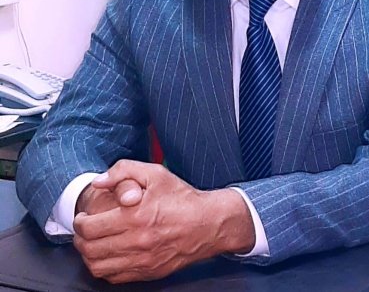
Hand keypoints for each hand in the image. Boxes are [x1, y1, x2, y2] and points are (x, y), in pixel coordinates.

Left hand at [73, 160, 254, 283]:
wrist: (208, 223)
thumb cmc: (182, 198)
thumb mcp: (155, 173)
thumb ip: (123, 171)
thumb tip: (99, 182)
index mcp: (135, 216)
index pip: (89, 227)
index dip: (79, 222)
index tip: (83, 217)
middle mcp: (136, 241)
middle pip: (89, 249)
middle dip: (80, 239)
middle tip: (84, 230)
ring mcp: (142, 260)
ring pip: (98, 267)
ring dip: (89, 255)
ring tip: (93, 243)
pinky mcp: (148, 272)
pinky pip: (114, 277)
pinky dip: (104, 268)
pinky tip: (109, 255)